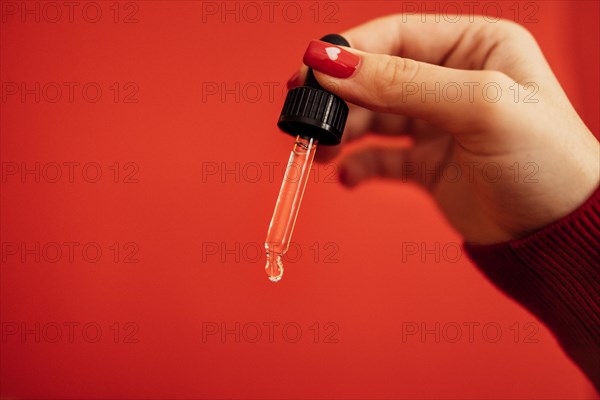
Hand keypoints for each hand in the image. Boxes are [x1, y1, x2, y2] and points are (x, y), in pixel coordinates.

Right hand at [289, 15, 599, 243]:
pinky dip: (360, 164)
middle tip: (306, 118)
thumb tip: (333, 63)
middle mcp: (453, 80)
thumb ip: (401, 82)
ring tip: (318, 150)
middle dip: (339, 97)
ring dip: (342, 132)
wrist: (560, 234)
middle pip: (376, 76)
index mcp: (475, 46)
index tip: (310, 72)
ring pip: (373, 117)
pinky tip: (347, 175)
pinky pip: (382, 157)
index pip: (396, 36)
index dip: (349, 52)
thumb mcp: (476, 107)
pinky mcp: (428, 163)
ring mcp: (438, 123)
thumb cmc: (545, 162)